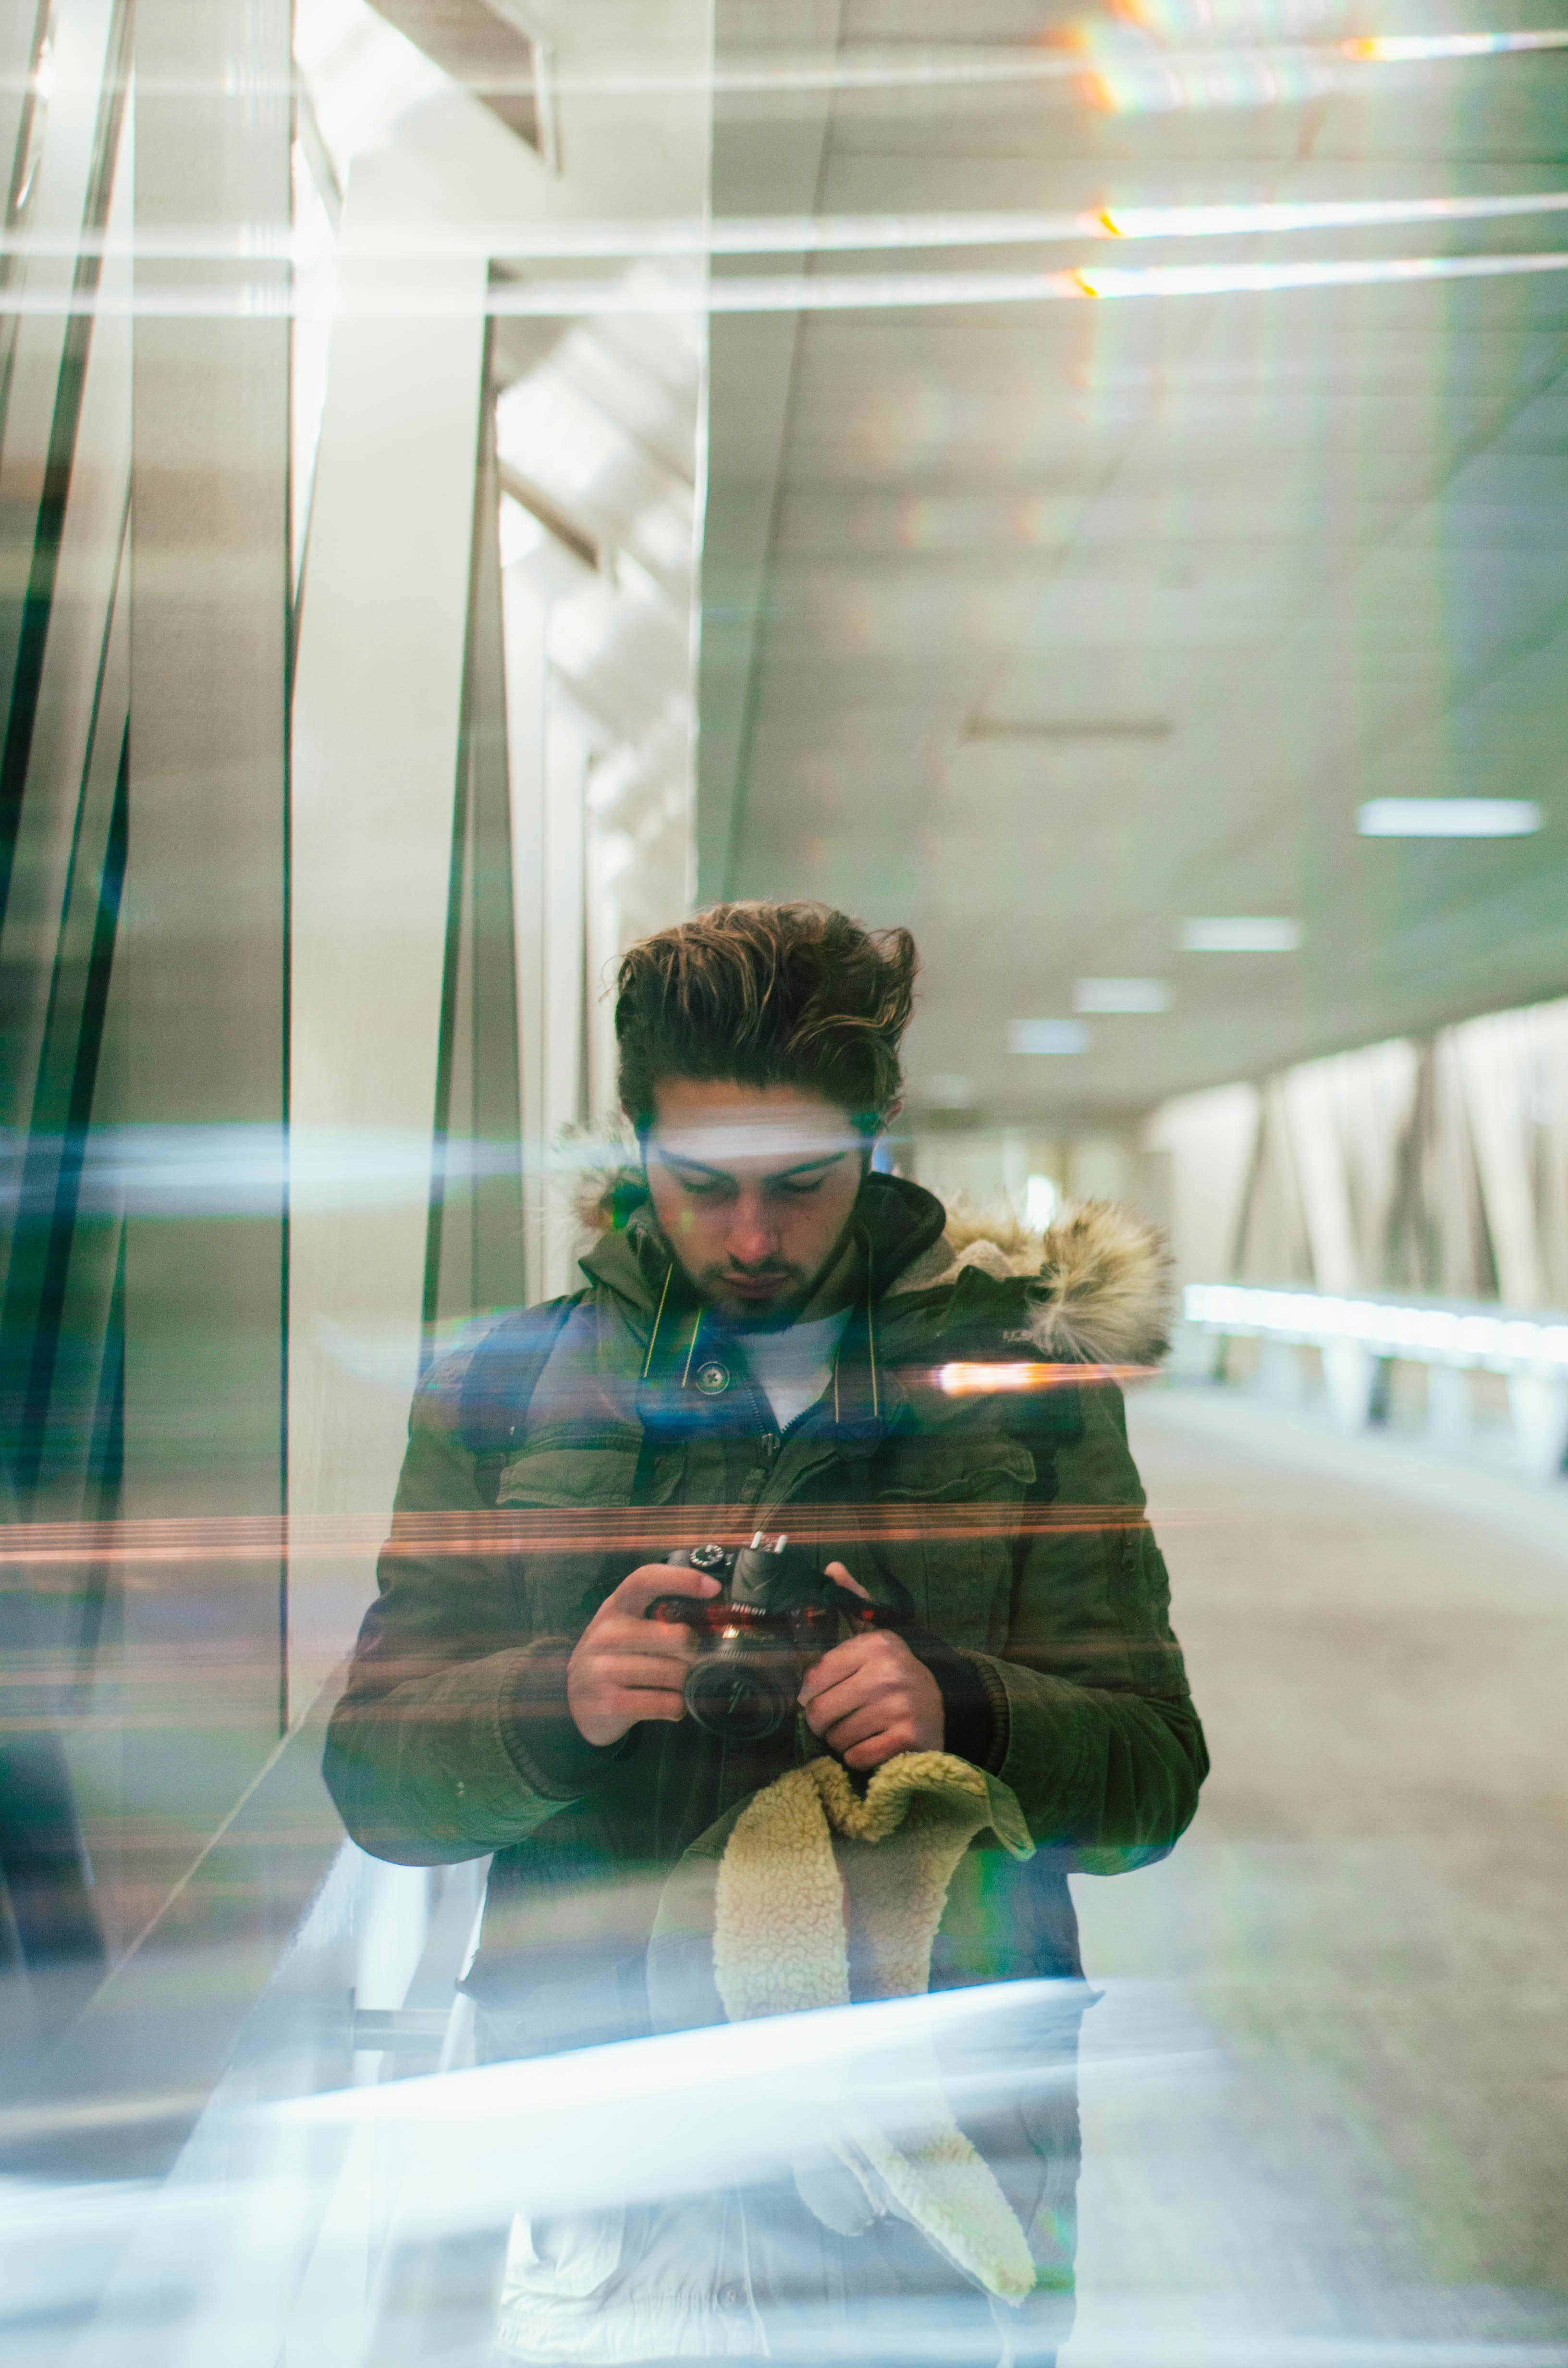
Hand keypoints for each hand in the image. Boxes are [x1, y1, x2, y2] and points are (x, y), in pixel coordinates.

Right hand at [566, 1563, 717, 1746]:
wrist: (574, 1704)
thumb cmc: (613, 1658)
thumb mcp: (626, 1628)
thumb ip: (659, 1616)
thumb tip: (715, 1616)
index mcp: (615, 1608)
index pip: (646, 1580)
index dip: (682, 1579)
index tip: (713, 1588)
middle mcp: (607, 1634)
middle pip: (676, 1636)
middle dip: (693, 1653)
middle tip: (688, 1661)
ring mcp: (603, 1669)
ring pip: (675, 1673)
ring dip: (685, 1683)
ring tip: (674, 1685)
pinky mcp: (609, 1703)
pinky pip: (666, 1703)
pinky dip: (677, 1707)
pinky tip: (669, 1704)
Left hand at [797, 1561, 943, 1771]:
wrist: (946, 1705)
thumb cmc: (894, 1672)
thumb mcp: (876, 1635)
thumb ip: (853, 1602)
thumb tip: (831, 1567)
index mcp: (877, 1644)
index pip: (815, 1677)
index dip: (810, 1693)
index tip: (821, 1695)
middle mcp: (889, 1672)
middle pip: (820, 1711)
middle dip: (821, 1722)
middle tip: (833, 1721)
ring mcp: (902, 1707)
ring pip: (838, 1738)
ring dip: (840, 1741)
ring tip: (856, 1731)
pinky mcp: (909, 1739)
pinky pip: (858, 1757)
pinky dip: (859, 1757)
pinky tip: (873, 1744)